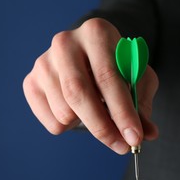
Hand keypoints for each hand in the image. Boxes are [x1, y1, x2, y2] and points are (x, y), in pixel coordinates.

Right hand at [23, 18, 158, 153]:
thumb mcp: (137, 79)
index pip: (108, 77)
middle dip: (103, 127)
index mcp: (96, 32)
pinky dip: (69, 127)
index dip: (123, 112)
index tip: (135, 139)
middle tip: (121, 146)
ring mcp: (43, 62)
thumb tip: (149, 134)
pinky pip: (51, 121)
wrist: (88, 56)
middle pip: (79, 94)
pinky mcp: (30, 82)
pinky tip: (77, 111)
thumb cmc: (116, 67)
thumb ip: (141, 105)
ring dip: (85, 124)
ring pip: (64, 112)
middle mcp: (65, 42)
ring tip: (95, 111)